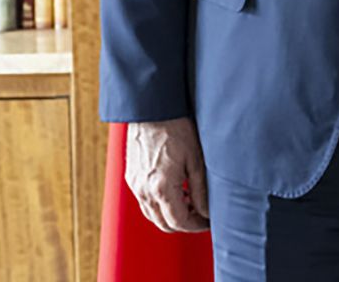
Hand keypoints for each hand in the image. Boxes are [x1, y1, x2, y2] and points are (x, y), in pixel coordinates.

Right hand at [124, 117, 209, 232]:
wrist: (152, 112)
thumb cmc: (177, 131)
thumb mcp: (197, 161)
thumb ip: (201, 190)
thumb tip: (206, 212)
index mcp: (161, 188)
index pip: (179, 222)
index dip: (196, 226)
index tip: (208, 222)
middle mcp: (143, 191)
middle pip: (163, 224)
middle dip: (184, 224)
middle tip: (201, 214)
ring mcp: (134, 186)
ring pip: (152, 216)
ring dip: (171, 215)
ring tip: (190, 201)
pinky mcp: (130, 179)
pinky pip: (144, 202)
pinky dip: (159, 205)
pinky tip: (175, 191)